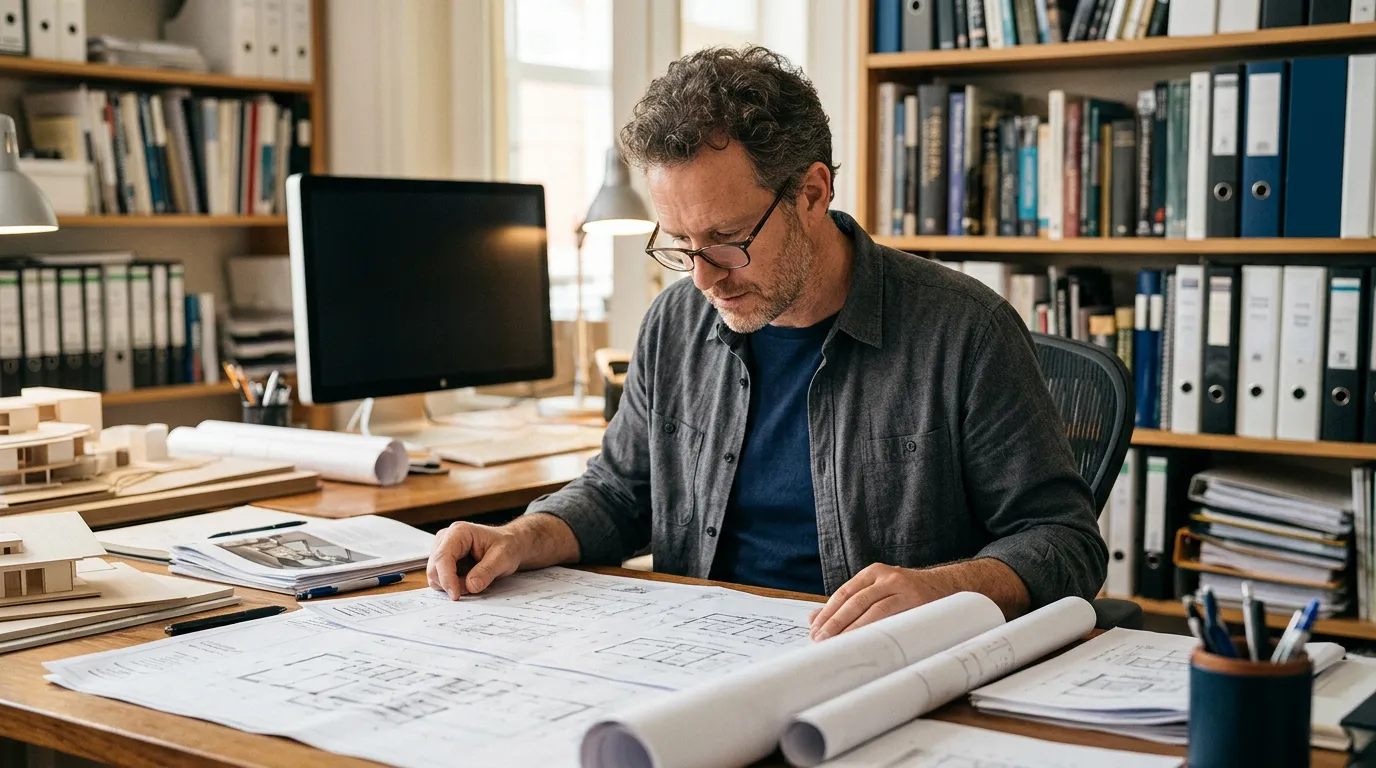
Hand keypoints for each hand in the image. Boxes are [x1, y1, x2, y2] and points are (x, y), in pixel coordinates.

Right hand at [426, 521, 524, 599]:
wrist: (508, 545)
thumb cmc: (506, 546)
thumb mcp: (503, 557)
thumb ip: (487, 571)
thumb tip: (471, 586)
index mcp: (458, 532)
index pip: (443, 557)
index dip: (447, 578)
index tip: (456, 595)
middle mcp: (445, 539)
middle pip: (434, 568)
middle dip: (451, 584)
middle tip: (474, 587)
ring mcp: (441, 550)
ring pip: (435, 576)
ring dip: (452, 585)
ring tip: (474, 580)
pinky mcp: (442, 562)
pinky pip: (439, 579)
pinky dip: (452, 585)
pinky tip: (468, 580)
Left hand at [808, 563, 947, 640]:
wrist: (946, 588)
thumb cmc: (906, 595)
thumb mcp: (877, 593)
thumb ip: (849, 605)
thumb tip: (814, 619)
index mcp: (872, 573)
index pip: (844, 593)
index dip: (828, 612)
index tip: (815, 630)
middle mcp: (886, 577)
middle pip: (854, 601)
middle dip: (835, 622)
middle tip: (821, 640)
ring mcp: (902, 588)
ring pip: (871, 610)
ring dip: (852, 629)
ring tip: (838, 644)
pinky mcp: (916, 601)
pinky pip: (891, 617)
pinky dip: (875, 630)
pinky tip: (865, 642)